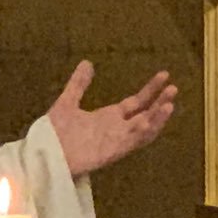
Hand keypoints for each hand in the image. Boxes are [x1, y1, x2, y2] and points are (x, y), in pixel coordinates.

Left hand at [48, 62, 177, 178]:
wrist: (43, 154)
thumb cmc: (54, 133)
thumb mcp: (67, 102)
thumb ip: (78, 84)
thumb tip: (87, 62)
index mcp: (109, 117)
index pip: (137, 102)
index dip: (151, 89)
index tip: (164, 75)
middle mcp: (117, 129)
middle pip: (146, 114)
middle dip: (160, 102)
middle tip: (174, 88)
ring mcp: (116, 141)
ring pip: (144, 130)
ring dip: (157, 118)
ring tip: (170, 104)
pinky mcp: (112, 151)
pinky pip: (132, 142)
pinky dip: (144, 132)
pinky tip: (152, 120)